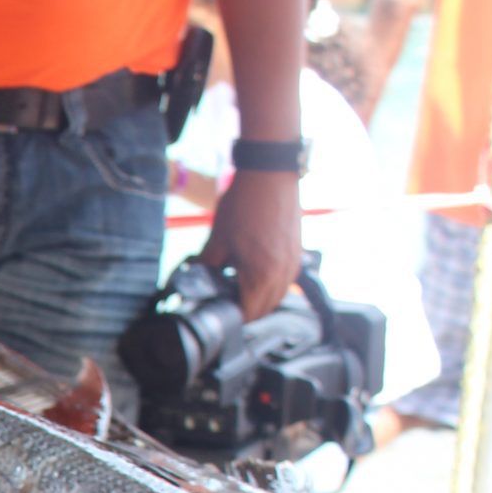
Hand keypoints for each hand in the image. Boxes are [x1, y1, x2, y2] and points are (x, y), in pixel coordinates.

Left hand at [198, 165, 302, 319]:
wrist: (269, 175)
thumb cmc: (243, 206)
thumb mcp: (215, 243)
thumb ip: (204, 270)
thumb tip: (193, 286)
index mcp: (262, 276)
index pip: (248, 314)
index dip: (230, 317)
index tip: (216, 310)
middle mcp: (283, 274)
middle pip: (264, 310)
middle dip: (243, 310)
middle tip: (222, 300)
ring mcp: (294, 264)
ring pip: (277, 297)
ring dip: (258, 299)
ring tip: (236, 286)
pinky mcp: (298, 254)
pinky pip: (285, 281)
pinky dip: (270, 285)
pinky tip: (252, 273)